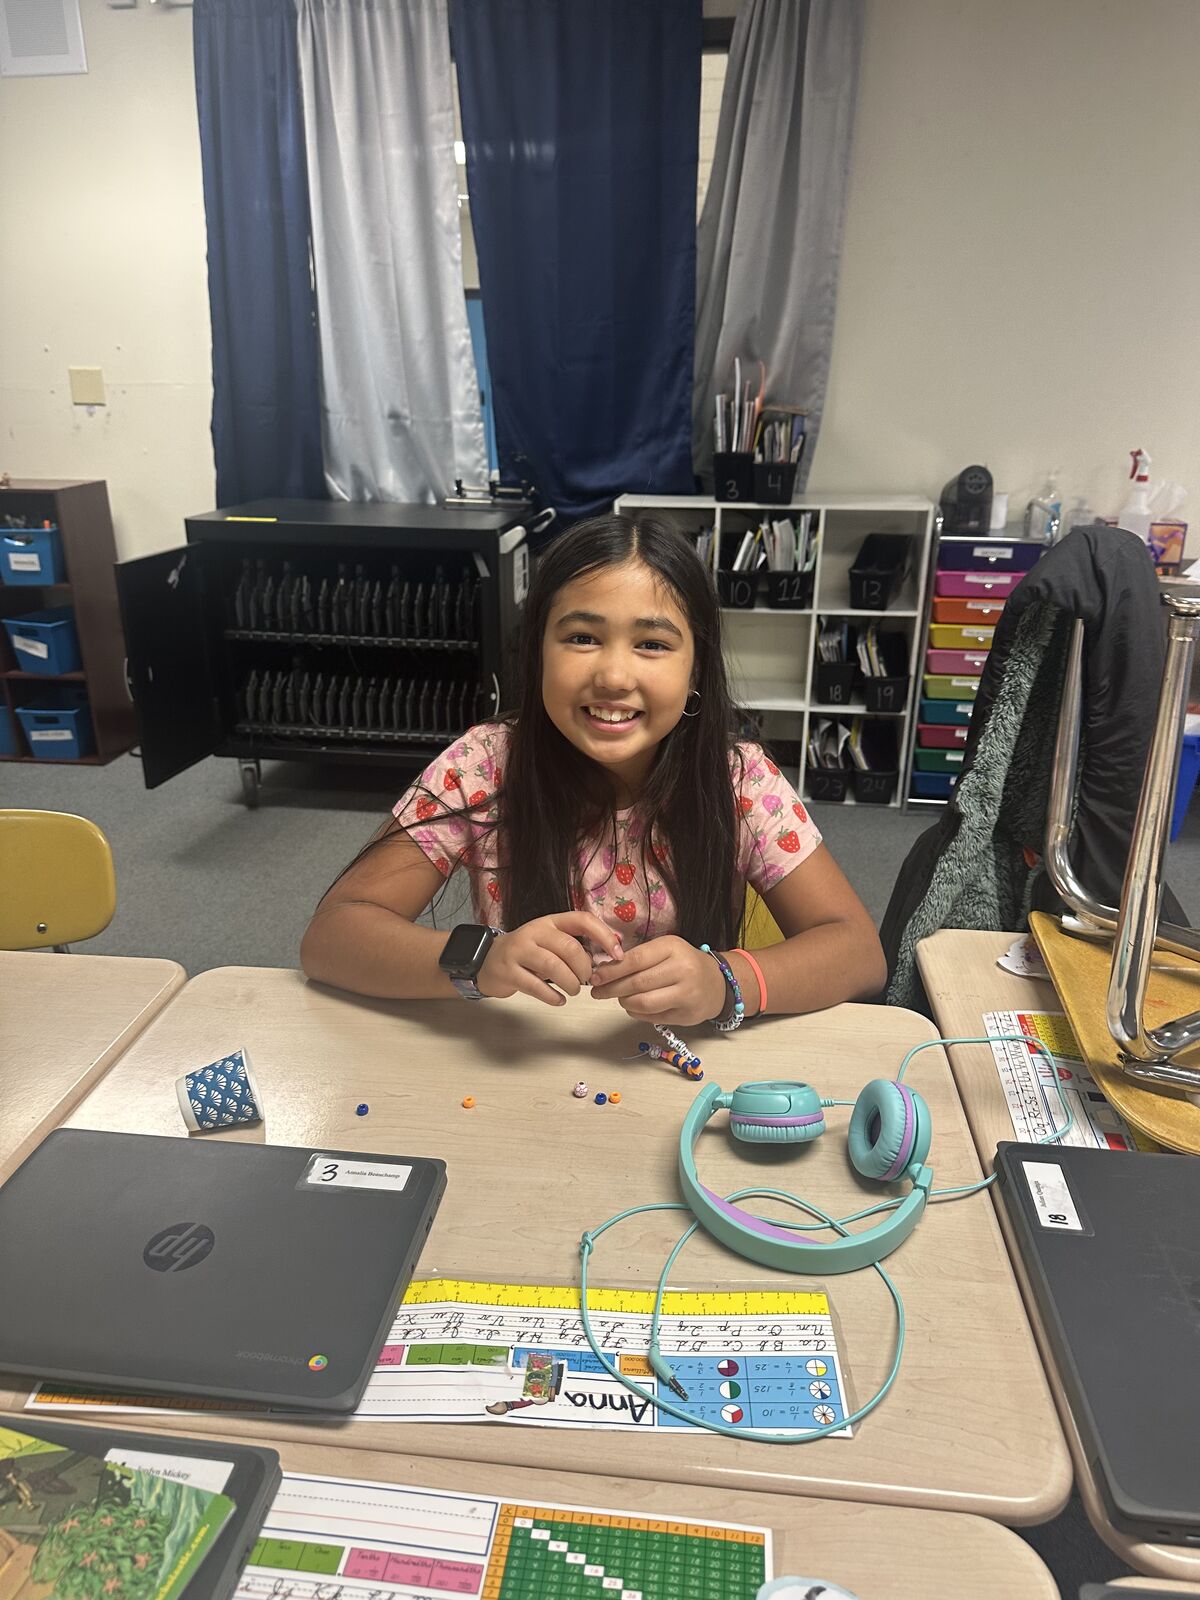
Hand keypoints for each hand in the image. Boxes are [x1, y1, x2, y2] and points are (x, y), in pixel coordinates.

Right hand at [477, 912, 621, 1006]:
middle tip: (586, 981)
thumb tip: (605, 960)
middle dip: (584, 969)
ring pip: (553, 966)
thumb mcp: (549, 942)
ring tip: (573, 991)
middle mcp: (534, 932)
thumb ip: (573, 947)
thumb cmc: (527, 953)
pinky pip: (535, 986)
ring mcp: (519, 950)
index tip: (617, 955)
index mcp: (550, 922)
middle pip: (569, 947)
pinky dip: (552, 996)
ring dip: (570, 983)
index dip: (603, 936)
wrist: (487, 961)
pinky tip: (558, 999)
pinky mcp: (507, 971)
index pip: (582, 920)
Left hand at [588, 936, 726, 1024]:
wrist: (717, 983)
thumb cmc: (683, 963)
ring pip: (643, 1003)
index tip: (594, 976)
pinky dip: (636, 1012)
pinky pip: (652, 1016)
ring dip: (624, 1002)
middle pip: (637, 983)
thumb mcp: (665, 950)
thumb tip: (604, 970)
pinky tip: (633, 1005)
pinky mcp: (687, 1015)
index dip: (611, 970)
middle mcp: (683, 970)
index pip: (635, 960)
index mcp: (673, 947)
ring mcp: (687, 994)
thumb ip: (638, 957)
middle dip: (612, 988)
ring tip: (618, 997)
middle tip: (597, 991)